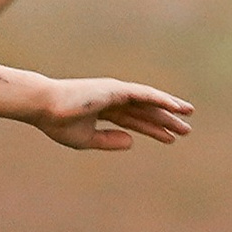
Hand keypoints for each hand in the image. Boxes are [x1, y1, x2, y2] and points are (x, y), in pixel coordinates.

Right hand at [32, 75, 193, 152]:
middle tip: (186, 130)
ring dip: (168, 109)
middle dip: (165, 120)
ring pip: (148, 102)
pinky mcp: (116, 89)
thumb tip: (133, 142)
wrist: (43, 107)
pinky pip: (144, 94)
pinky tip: (175, 106)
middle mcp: (112, 99)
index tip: (171, 138)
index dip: (153, 129)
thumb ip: (108, 141)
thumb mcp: (86, 139)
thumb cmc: (58, 122)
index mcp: (104, 110)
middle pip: (146, 111)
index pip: (135, 121)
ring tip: (187, 116)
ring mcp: (115, 92)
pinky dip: (160, 99)